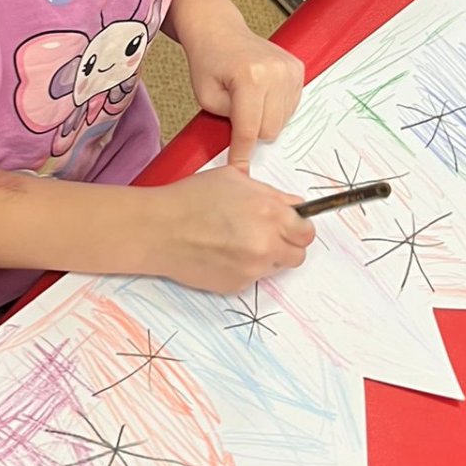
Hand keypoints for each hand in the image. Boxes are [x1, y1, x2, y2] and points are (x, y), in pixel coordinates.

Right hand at [142, 171, 314, 294]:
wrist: (158, 230)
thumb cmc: (190, 199)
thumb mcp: (233, 178)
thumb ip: (270, 194)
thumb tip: (292, 205)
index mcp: (270, 214)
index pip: (308, 232)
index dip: (299, 227)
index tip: (290, 226)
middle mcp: (266, 244)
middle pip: (298, 256)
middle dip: (287, 245)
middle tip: (266, 234)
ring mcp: (251, 269)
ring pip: (274, 268)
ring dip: (265, 257)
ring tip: (237, 242)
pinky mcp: (235, 286)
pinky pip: (251, 279)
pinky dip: (243, 269)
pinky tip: (222, 253)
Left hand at [183, 20, 305, 166]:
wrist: (219, 30)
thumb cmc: (209, 60)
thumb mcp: (206, 97)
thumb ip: (228, 123)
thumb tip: (247, 146)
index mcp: (250, 77)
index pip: (249, 129)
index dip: (242, 152)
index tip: (240, 168)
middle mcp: (275, 72)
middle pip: (270, 130)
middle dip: (251, 130)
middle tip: (236, 113)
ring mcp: (290, 69)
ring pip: (282, 121)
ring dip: (264, 118)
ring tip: (248, 98)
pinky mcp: (297, 69)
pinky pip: (291, 106)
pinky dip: (275, 107)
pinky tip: (262, 93)